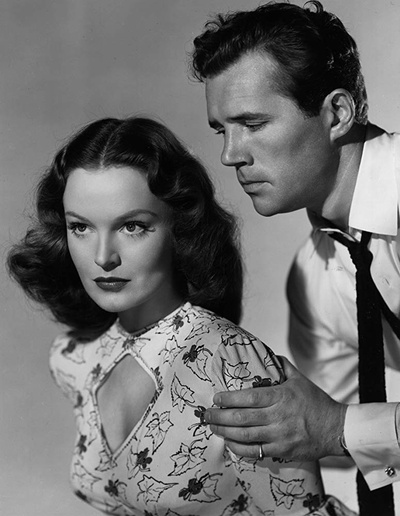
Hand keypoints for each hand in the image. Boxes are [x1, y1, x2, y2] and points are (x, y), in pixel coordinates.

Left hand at [205, 356, 347, 461]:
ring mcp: (280, 436)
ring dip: (225, 432)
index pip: (249, 397)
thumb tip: (267, 354)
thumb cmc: (316, 402)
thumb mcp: (300, 379)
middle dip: (219, 416)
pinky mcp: (282, 451)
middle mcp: (278, 416)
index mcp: (281, 396)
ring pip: (245, 435)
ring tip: (212, 427)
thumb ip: (282, 366)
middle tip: (205, 414)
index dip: (230, 398)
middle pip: (242, 418)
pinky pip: (255, 452)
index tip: (216, 398)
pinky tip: (229, 443)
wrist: (336, 428)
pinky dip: (239, 448)